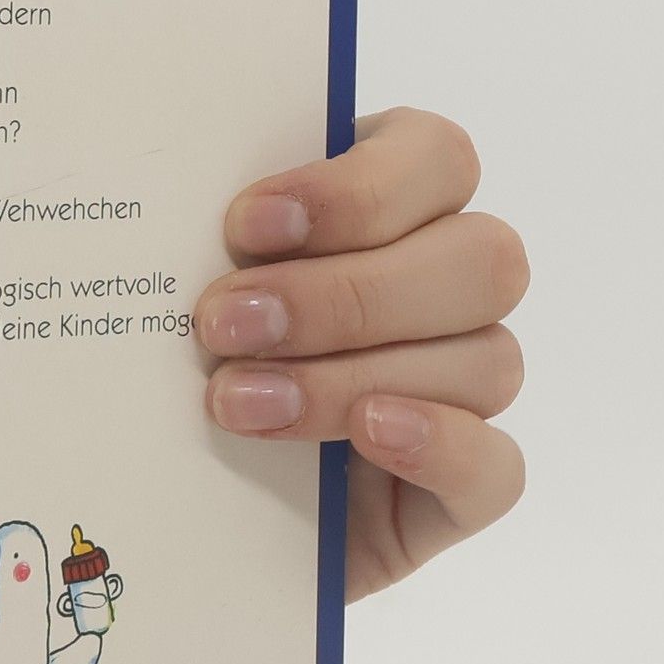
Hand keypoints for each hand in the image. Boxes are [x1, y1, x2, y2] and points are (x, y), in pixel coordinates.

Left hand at [196, 108, 527, 600]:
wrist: (166, 505)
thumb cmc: (178, 364)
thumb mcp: (182, 287)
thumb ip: (201, 236)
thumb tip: (170, 206)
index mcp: (394, 208)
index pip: (435, 159)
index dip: (354, 188)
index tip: (246, 225)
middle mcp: (447, 291)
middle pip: (478, 259)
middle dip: (344, 293)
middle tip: (224, 323)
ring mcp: (465, 391)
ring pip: (484, 358)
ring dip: (352, 376)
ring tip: (238, 401)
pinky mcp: (462, 487)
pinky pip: (496, 465)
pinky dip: (438, 444)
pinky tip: (368, 432)